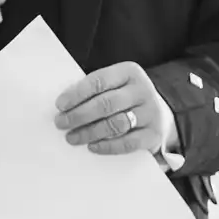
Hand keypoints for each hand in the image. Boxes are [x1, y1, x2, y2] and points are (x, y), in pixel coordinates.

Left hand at [54, 61, 173, 156]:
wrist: (158, 114)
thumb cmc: (126, 99)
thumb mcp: (114, 85)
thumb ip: (95, 91)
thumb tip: (65, 107)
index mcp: (130, 72)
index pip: (99, 81)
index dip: (77, 94)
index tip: (60, 105)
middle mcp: (142, 90)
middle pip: (107, 103)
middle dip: (80, 115)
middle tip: (62, 123)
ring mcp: (151, 112)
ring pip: (116, 124)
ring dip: (90, 132)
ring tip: (73, 137)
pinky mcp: (154, 133)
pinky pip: (128, 143)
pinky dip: (108, 146)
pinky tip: (93, 146)